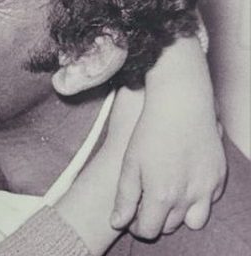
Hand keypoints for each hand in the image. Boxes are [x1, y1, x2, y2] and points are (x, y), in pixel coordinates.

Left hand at [110, 37, 226, 238]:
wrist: (180, 105)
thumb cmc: (149, 131)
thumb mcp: (130, 163)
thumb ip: (125, 196)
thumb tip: (117, 223)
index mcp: (162, 195)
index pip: (149, 230)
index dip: (136, 227)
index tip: (131, 217)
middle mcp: (188, 197)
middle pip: (170, 226)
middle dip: (156, 219)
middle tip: (146, 203)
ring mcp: (207, 188)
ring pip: (194, 220)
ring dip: (179, 214)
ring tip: (165, 195)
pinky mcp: (218, 176)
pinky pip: (210, 201)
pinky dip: (197, 198)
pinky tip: (183, 181)